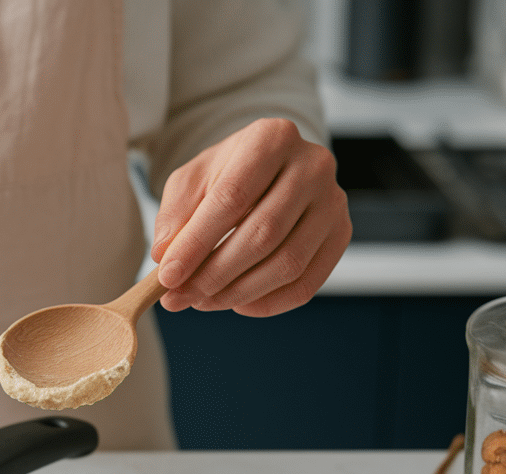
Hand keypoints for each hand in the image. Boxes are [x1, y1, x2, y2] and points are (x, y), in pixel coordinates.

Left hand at [149, 118, 350, 316]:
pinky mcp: (341, 234)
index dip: (196, 243)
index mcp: (272, 138)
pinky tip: (237, 304)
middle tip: (179, 298)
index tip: (167, 276)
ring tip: (202, 302)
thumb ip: (174, 215)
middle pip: (263, 233)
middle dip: (214, 274)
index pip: (232, 198)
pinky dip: (269, 303)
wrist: (270, 170)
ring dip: (238, 293)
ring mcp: (333, 202)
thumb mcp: (191, 181)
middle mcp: (313, 166)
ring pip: (288, 263)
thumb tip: (164, 255)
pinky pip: (308, 283)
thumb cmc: (227, 175)